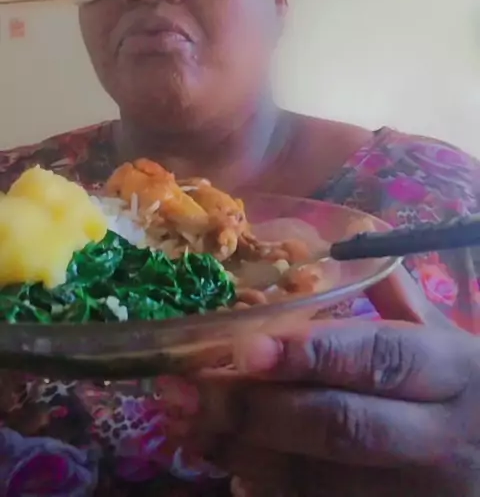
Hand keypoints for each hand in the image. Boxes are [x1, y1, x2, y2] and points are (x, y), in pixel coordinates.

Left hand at [200, 316, 479, 495]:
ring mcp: (420, 495)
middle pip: (342, 428)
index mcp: (452, 371)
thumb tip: (339, 249)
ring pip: (324, 483)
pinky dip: (273, 491)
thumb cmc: (470, 391)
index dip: (312, 354)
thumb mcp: (449, 339)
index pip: (379, 358)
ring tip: (192, 428)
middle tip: (191, 394)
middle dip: (259, 412)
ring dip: (249, 455)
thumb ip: (396, 299)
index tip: (246, 348)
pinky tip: (233, 468)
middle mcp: (439, 438)